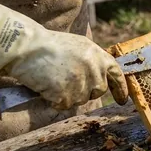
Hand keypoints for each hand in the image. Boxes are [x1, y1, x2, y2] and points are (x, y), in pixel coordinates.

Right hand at [5, 32, 128, 109]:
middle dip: (86, 91)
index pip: (117, 75)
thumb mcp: (79, 47)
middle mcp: (94, 70)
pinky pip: (64, 104)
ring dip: (67, 95)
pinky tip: (47, 85)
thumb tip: (100, 77)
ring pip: (80, 99)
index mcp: (98, 56)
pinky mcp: (67, 94)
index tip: (123, 99)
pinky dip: (55, 100)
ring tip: (54, 78)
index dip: (121, 88)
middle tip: (67, 81)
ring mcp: (81, 83)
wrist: (28, 48)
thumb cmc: (49, 46)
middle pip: (98, 91)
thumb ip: (93, 61)